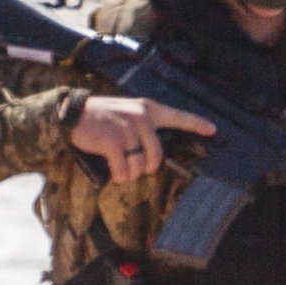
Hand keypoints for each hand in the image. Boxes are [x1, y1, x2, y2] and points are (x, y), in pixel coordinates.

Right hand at [70, 94, 211, 184]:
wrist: (72, 113)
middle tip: (130, 164)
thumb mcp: (126, 112)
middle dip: (145, 168)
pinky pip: (124, 171)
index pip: (178, 116)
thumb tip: (153, 156)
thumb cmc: (100, 117)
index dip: (197, 124)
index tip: (213, 130)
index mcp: (147, 109)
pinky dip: (118, 176)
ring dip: (129, 173)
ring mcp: (128, 129)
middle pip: (156, 157)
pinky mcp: (114, 142)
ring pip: (140, 166)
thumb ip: (143, 126)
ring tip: (117, 164)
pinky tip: (112, 171)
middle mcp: (141, 117)